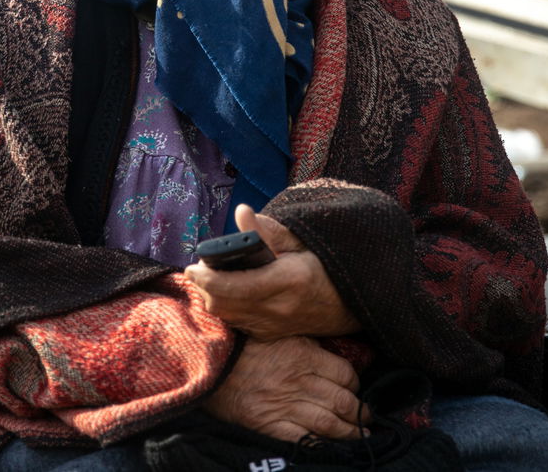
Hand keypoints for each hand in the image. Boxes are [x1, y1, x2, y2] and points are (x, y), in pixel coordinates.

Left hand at [184, 204, 359, 340]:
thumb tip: (241, 213)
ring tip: (209, 278)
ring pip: (227, 317)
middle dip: (203, 287)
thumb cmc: (327, 265)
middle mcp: (280, 309)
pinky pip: (238, 324)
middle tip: (197, 269)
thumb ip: (268, 230)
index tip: (193, 266)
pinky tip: (227, 292)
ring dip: (212, 298)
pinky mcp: (273, 335)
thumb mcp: (302, 240)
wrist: (354, 303)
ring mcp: (276, 326)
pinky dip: (226, 308)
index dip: (207, 277)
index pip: (235, 286)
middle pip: (223, 304)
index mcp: (289, 280)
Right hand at [204, 335, 367, 440]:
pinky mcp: (271, 425)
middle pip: (343, 401)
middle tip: (367, 416)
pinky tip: (334, 447)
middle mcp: (299, 381)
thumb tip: (335, 352)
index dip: (355, 383)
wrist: (209, 363)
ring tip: (361, 434)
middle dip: (359, 411)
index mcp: (303, 355)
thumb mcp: (280, 333)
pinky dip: (323, 445)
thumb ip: (308, 344)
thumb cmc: (244, 345)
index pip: (345, 374)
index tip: (356, 388)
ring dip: (350, 431)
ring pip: (330, 423)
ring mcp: (285, 406)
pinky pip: (305, 440)